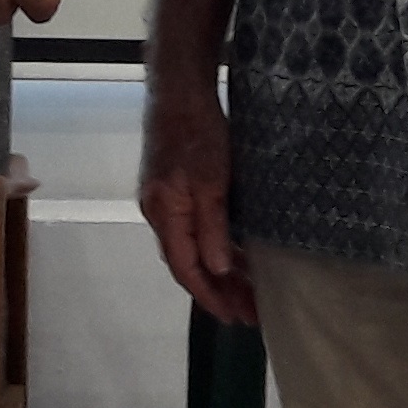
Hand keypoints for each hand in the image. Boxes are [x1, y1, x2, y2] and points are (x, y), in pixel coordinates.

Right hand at [137, 77, 251, 323]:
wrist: (179, 90)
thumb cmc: (198, 134)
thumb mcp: (211, 182)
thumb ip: (212, 227)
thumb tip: (215, 270)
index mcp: (164, 214)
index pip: (186, 269)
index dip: (210, 296)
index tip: (236, 316)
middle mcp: (158, 213)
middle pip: (187, 263)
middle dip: (217, 290)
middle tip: (248, 312)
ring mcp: (163, 200)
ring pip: (190, 247)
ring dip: (217, 269)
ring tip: (246, 290)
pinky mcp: (172, 188)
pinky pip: (192, 229)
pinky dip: (213, 246)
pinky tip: (232, 252)